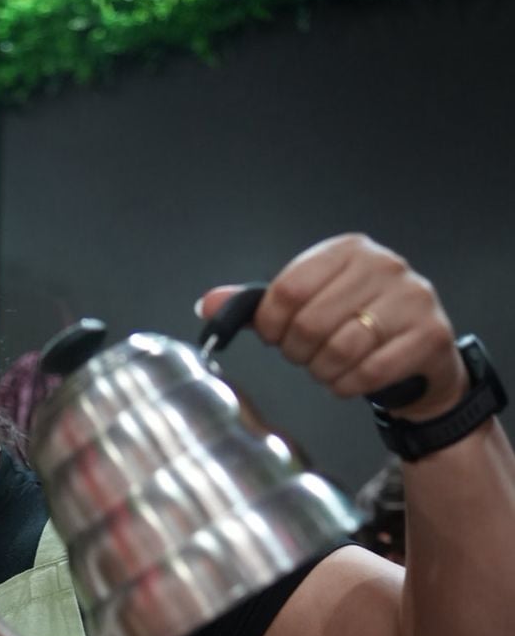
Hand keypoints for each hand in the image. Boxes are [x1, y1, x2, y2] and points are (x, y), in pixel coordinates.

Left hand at [198, 234, 466, 419]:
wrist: (420, 353)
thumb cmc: (359, 325)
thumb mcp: (310, 305)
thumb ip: (260, 306)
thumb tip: (206, 305)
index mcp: (348, 250)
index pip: (288, 289)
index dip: (271, 324)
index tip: (274, 337)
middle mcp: (384, 266)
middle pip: (310, 322)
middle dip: (297, 352)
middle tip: (305, 356)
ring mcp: (411, 299)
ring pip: (340, 349)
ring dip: (323, 372)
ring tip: (328, 368)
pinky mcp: (428, 335)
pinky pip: (368, 372)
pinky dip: (349, 385)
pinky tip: (351, 379)